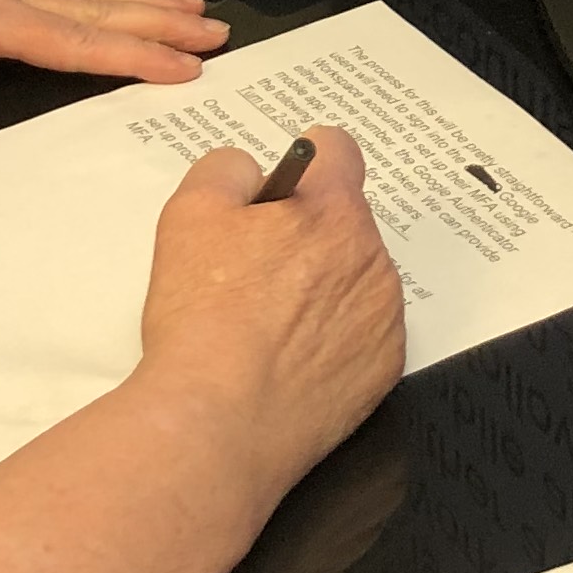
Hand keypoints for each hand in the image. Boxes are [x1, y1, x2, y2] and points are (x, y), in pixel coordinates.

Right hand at [134, 127, 406, 506]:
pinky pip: (362, 333)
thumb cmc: (203, 319)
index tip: (280, 189)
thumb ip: (226, 170)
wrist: (220, 421)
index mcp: (332, 211)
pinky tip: (287, 359)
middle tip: (253, 269)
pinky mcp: (383, 369)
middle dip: (306, 233)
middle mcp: (371, 257)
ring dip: (322, 286)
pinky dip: (332, 338)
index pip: (338, 151)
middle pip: (344, 221)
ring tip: (266, 323)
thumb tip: (251, 174)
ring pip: (354, 278)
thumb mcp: (189, 214)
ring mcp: (384, 317)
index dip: (305, 162)